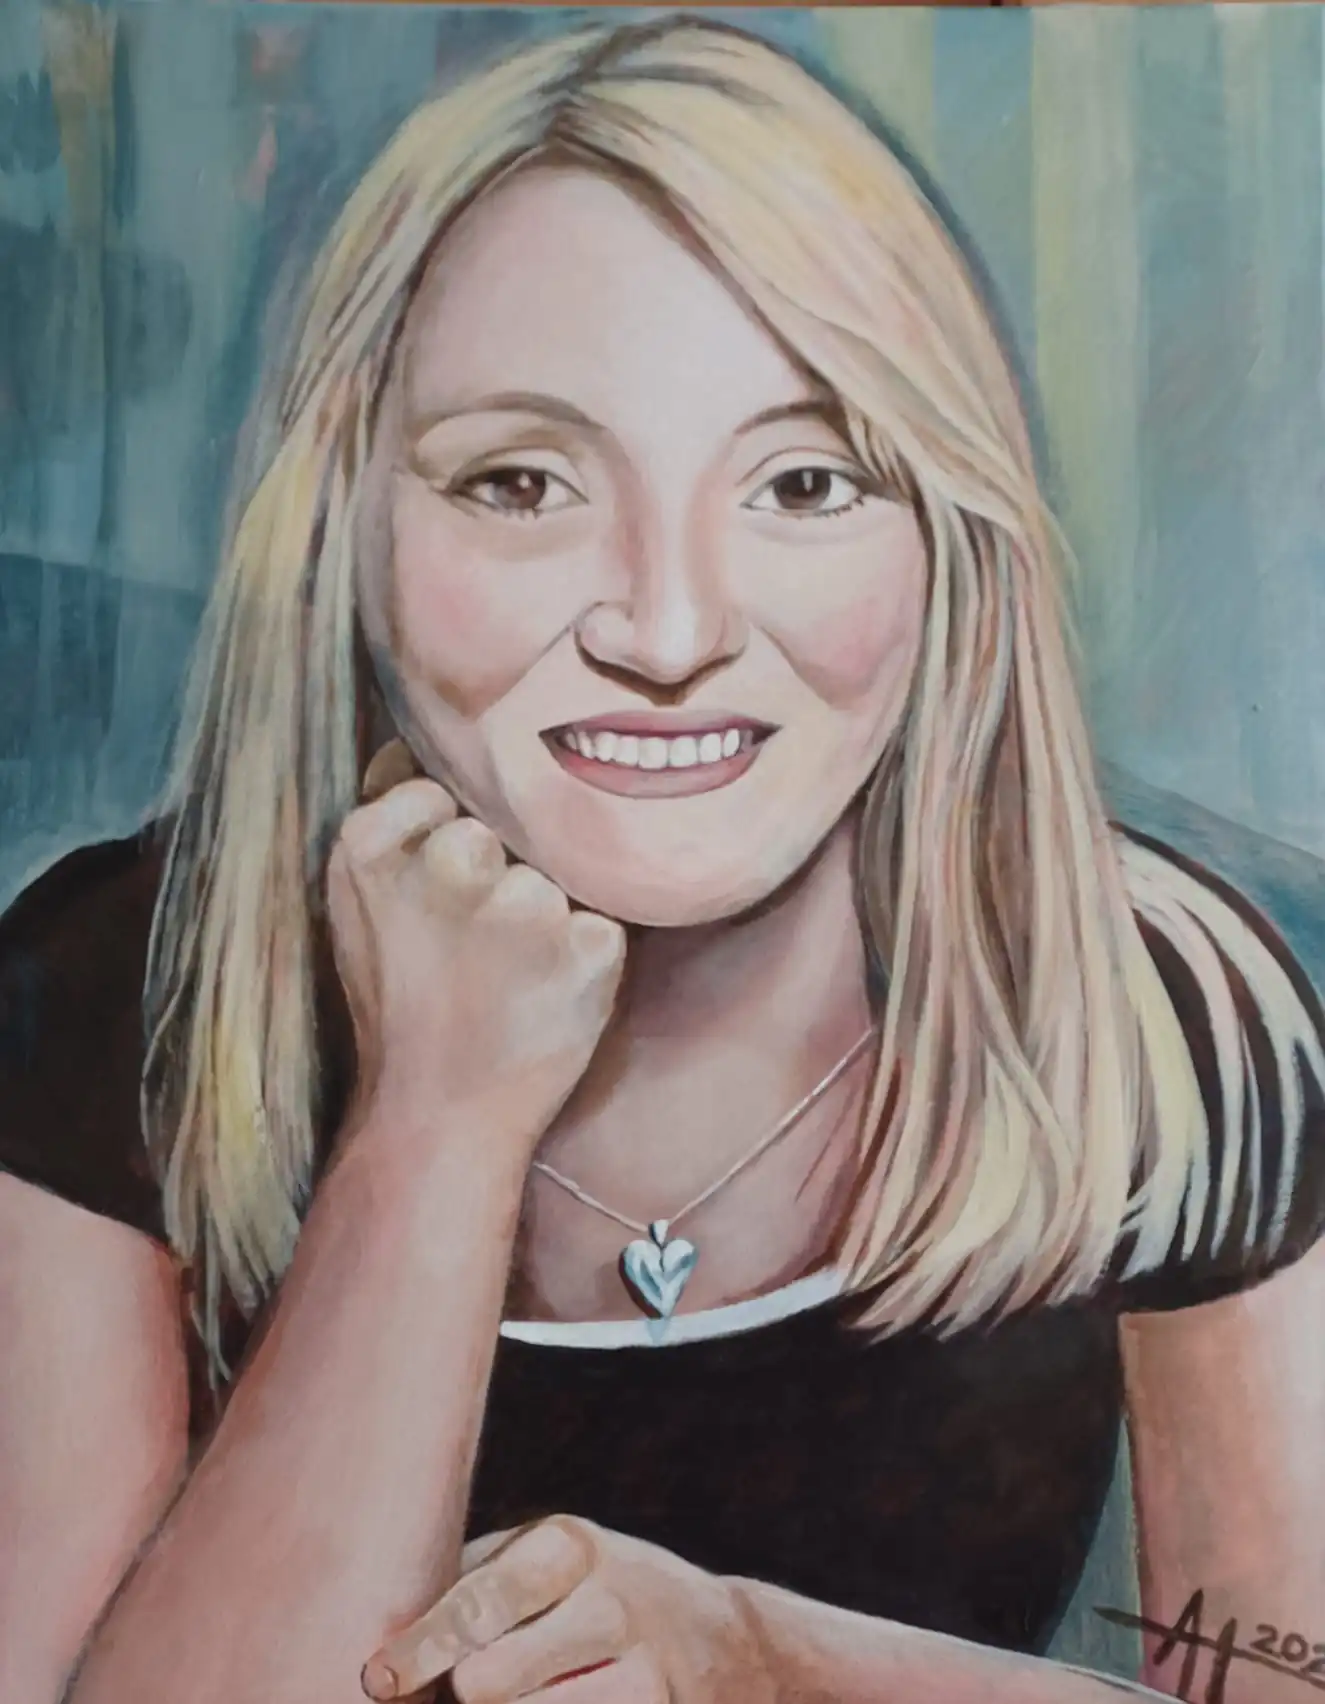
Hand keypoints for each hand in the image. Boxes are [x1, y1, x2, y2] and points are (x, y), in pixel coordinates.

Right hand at [328, 740, 625, 1152]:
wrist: (437, 1117)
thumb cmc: (402, 1003)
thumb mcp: (359, 904)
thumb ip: (393, 821)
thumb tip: (436, 738)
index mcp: (370, 847)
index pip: (436, 789)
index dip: (442, 842)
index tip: (432, 899)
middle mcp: (447, 866)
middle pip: (497, 826)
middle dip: (496, 872)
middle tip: (475, 943)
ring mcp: (521, 909)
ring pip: (554, 870)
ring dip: (543, 915)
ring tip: (509, 975)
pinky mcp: (587, 949)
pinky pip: (602, 919)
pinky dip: (585, 955)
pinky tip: (545, 995)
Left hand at [360, 1516, 778, 1703]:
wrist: (726, 1642)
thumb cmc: (597, 1594)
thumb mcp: (548, 1560)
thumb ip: (475, 1583)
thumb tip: (383, 1642)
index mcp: (568, 1547)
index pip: (479, 1602)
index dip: (420, 1646)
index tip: (377, 1678)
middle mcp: (610, 1605)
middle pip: (488, 1681)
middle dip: (461, 1693)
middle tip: (467, 1685)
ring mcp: (641, 1678)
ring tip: (529, 1688)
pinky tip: (553, 1701)